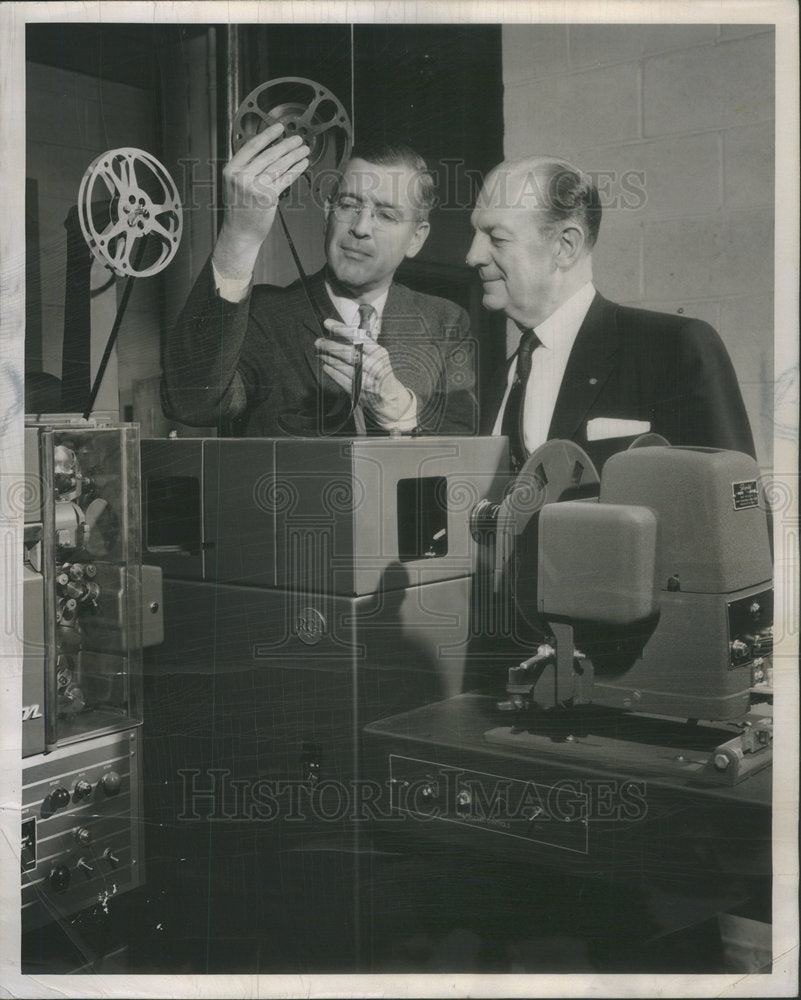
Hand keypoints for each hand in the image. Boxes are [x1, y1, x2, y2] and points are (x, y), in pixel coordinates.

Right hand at [213, 124, 309, 277]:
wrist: (240, 233)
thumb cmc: (239, 210)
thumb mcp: (235, 184)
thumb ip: (246, 168)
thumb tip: (267, 150)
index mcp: (231, 170)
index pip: (252, 147)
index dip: (268, 135)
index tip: (279, 128)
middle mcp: (241, 177)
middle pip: (268, 155)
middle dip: (286, 145)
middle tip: (297, 139)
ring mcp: (254, 187)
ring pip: (278, 166)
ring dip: (294, 156)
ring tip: (303, 150)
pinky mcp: (267, 198)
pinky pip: (284, 180)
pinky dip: (295, 171)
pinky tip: (302, 165)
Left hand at [317, 318, 415, 427]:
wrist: (390, 398)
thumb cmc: (380, 373)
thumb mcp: (378, 356)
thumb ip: (363, 344)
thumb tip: (341, 331)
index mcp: (379, 353)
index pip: (357, 337)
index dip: (340, 329)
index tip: (327, 323)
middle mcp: (374, 365)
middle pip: (346, 352)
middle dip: (329, 346)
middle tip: (318, 342)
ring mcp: (366, 379)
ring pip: (341, 366)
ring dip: (328, 358)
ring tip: (320, 353)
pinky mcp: (359, 391)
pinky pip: (340, 379)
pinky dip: (331, 372)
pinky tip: (326, 366)